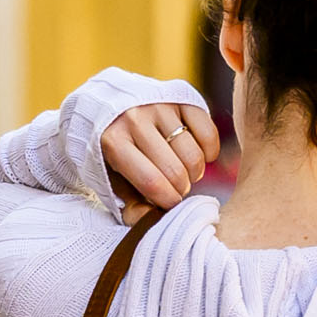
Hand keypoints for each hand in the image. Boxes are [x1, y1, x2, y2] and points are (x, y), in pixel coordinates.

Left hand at [102, 97, 219, 214]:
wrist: (107, 104)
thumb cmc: (113, 152)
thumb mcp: (111, 178)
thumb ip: (129, 204)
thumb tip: (149, 218)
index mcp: (113, 141)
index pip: (152, 182)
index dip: (168, 201)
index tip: (169, 204)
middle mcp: (135, 118)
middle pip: (176, 171)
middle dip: (181, 189)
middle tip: (175, 188)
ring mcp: (159, 105)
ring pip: (194, 155)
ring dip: (195, 173)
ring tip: (184, 172)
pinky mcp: (179, 97)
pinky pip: (207, 133)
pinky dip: (209, 152)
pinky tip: (200, 156)